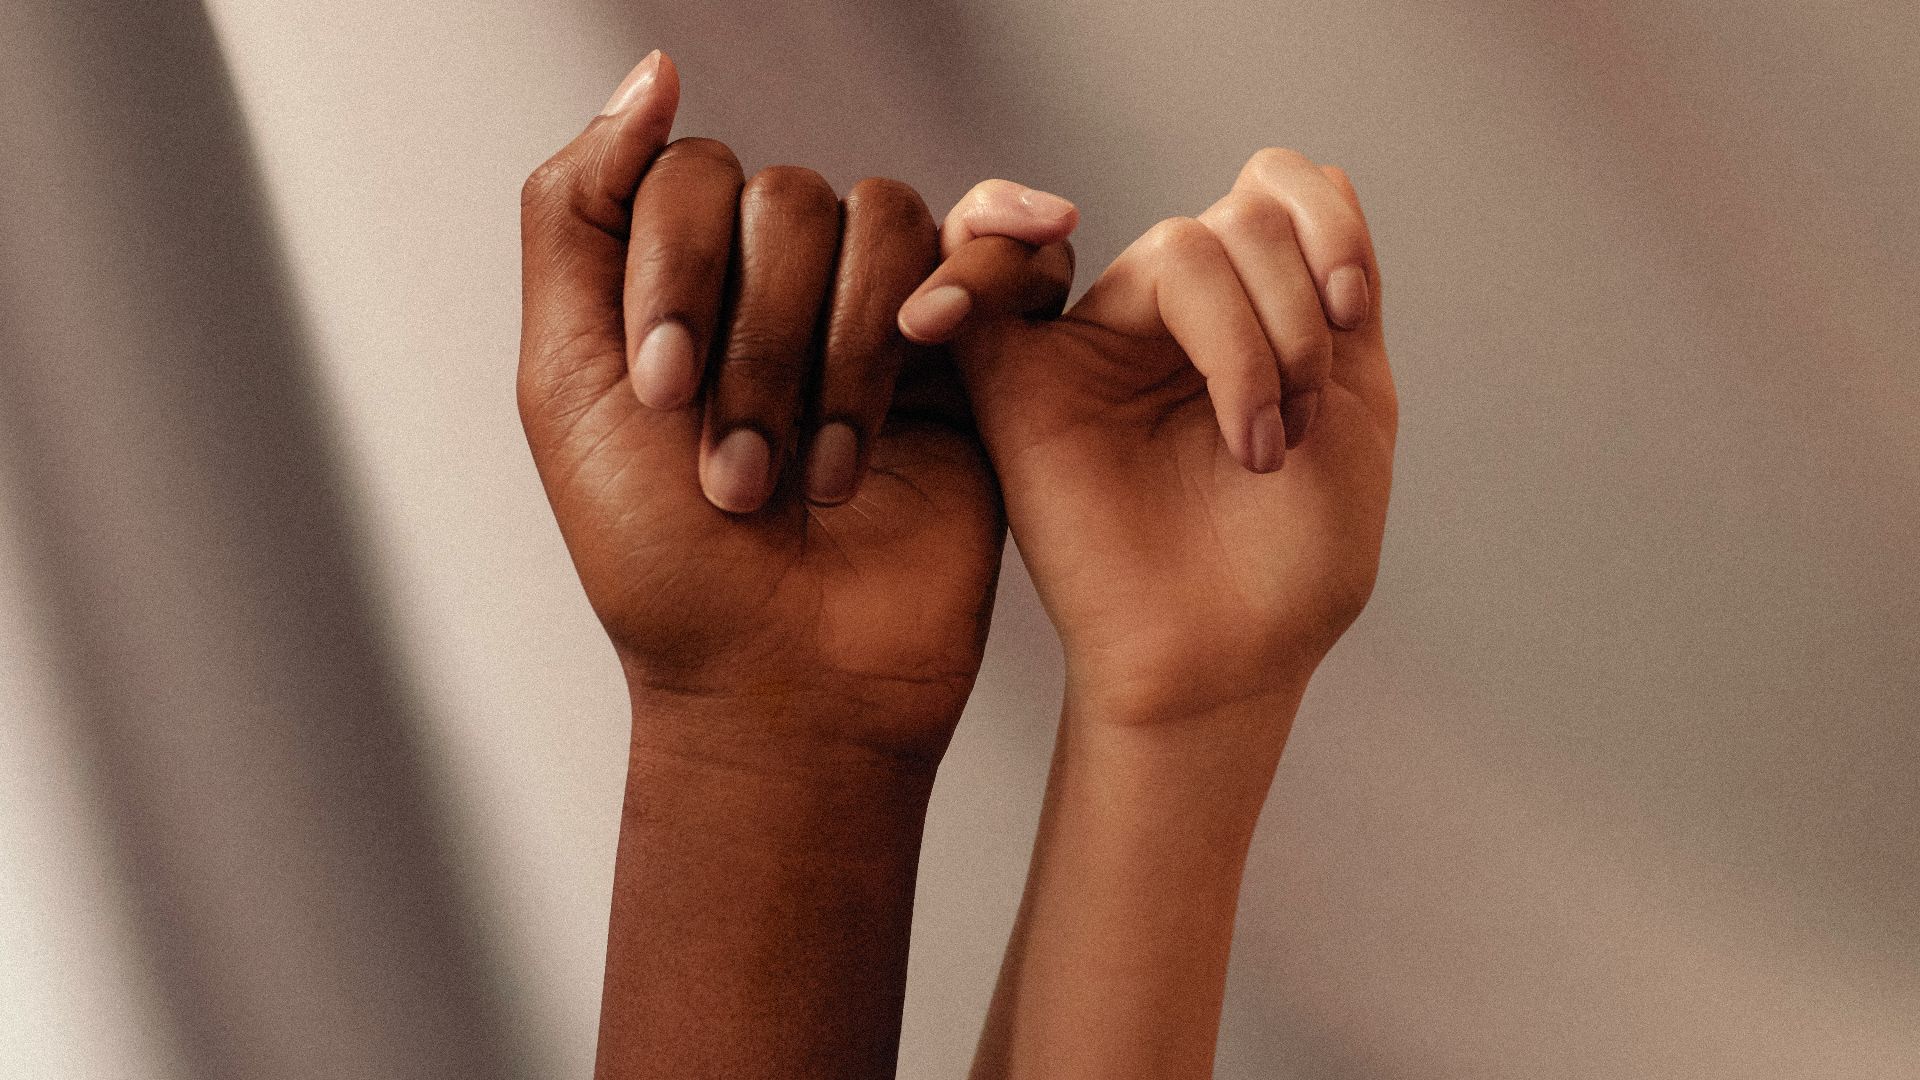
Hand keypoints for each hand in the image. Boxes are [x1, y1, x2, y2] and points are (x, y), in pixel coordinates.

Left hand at [517, 51, 1076, 768]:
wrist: (783, 685)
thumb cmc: (663, 563)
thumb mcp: (564, 383)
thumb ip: (576, 212)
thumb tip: (653, 71)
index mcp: (685, 281)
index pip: (693, 177)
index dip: (680, 272)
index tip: (662, 397)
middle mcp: (784, 284)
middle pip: (793, 201)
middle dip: (760, 344)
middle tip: (740, 475)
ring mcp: (884, 318)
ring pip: (888, 223)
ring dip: (846, 357)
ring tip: (822, 478)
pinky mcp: (976, 362)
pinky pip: (999, 254)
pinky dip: (977, 276)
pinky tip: (943, 336)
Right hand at [904, 150, 1396, 729]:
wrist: (1228, 662)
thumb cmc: (1294, 561)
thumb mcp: (1354, 405)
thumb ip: (1334, 289)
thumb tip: (1307, 175)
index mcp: (1255, 313)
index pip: (1278, 190)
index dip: (1326, 226)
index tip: (1351, 315)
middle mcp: (1175, 318)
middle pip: (1239, 220)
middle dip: (1296, 315)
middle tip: (1297, 429)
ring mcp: (1098, 345)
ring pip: (1177, 249)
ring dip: (1248, 343)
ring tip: (1258, 448)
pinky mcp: (1021, 387)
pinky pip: (986, 287)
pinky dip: (983, 253)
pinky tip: (1007, 268)